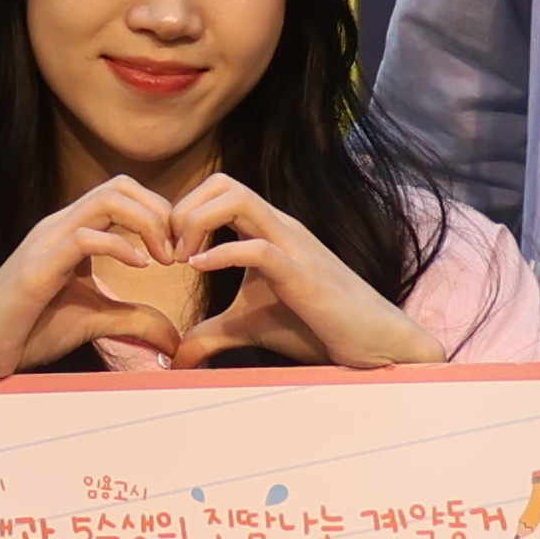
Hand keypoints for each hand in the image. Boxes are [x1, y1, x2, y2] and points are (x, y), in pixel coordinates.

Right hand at [0, 180, 195, 378]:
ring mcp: (45, 243)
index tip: (181, 251)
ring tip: (166, 258)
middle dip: (161, 211)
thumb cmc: (28, 332)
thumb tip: (174, 338)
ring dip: (148, 223)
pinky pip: (87, 238)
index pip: (122, 194)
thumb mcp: (93, 321)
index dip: (160, 214)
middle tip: (180, 251)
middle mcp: (58, 227)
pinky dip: (122, 246)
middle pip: (119, 185)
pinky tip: (142, 268)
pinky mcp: (36, 269)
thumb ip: (133, 319)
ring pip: (107, 199)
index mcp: (70, 232)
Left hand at [168, 175, 439, 368]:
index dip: (182, 211)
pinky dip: (221, 254)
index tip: (165, 251)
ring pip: (237, 199)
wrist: (374, 342)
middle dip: (184, 208)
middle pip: (223, 182)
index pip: (218, 190)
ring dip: (196, 222)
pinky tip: (199, 270)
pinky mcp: (303, 276)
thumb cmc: (316, 328)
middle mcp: (280, 227)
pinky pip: (257, 247)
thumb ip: (212, 334)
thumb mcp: (250, 327)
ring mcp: (293, 246)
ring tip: (182, 260)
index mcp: (268, 230)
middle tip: (168, 252)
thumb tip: (176, 356)